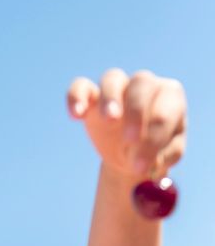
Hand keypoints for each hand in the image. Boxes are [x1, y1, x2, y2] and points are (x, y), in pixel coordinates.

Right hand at [67, 68, 185, 180]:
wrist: (133, 155)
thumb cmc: (155, 152)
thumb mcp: (166, 157)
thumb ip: (165, 156)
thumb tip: (153, 161)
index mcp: (170, 98)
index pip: (165, 109)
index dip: (154, 137)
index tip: (142, 166)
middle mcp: (145, 85)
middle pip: (141, 85)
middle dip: (137, 113)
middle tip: (130, 140)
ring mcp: (118, 88)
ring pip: (112, 78)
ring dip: (111, 98)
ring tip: (110, 120)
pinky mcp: (92, 97)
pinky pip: (80, 87)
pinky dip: (76, 96)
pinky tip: (76, 115)